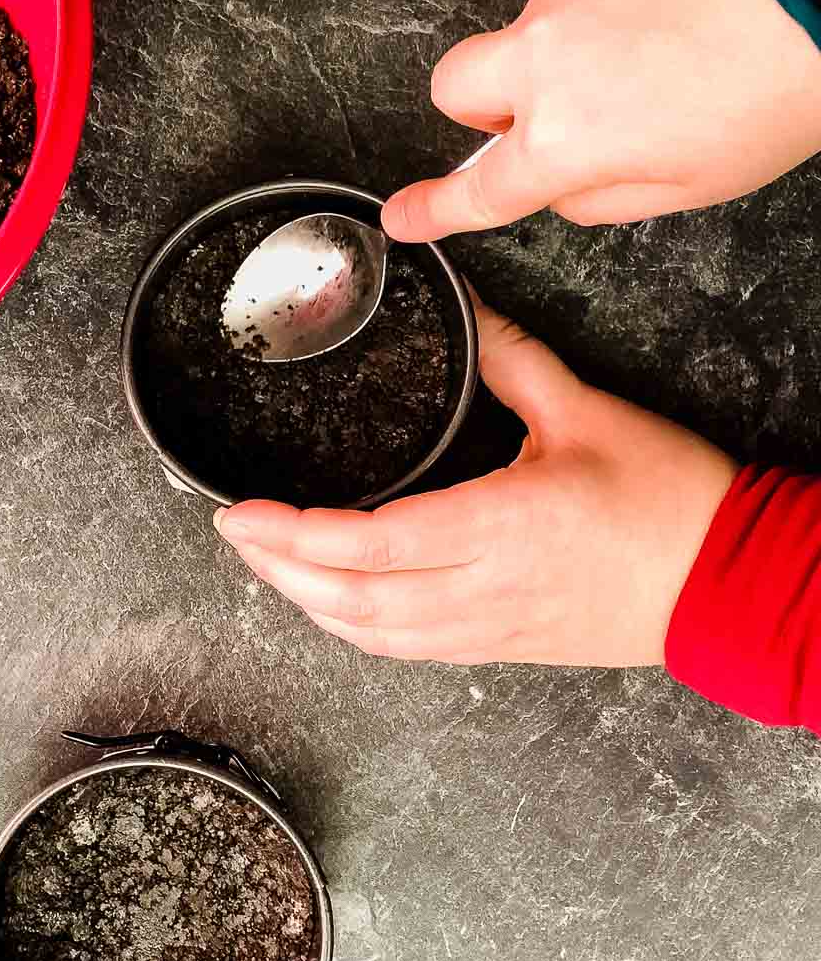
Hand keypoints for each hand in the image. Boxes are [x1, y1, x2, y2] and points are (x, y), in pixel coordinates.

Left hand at [214, 301, 738, 666]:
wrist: (725, 583)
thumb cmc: (668, 504)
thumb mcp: (587, 412)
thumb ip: (512, 360)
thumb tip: (467, 310)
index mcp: (497, 526)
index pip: (367, 543)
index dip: (293, 534)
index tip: (244, 513)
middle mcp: (479, 589)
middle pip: (350, 597)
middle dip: (278, 569)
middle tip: (233, 533)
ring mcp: (484, 627)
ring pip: (370, 634)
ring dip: (306, 604)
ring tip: (266, 566)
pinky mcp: (495, 645)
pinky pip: (404, 650)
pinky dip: (352, 630)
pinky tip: (328, 608)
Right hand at [382, 0, 820, 239]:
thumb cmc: (781, 81)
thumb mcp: (692, 185)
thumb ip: (602, 198)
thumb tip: (563, 186)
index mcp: (564, 141)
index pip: (476, 190)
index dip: (433, 210)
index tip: (404, 217)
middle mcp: (545, 61)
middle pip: (454, 87)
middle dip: (481, 108)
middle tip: (537, 116)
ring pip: (528, 31)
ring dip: (567, 50)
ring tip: (657, 50)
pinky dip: (608, 3)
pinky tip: (668, 7)